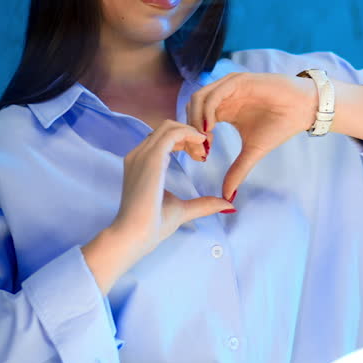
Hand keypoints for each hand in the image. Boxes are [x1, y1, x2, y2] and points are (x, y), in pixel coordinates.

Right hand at [109, 119, 235, 259]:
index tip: (200, 155)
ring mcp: (143, 154)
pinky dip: (189, 133)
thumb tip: (228, 205)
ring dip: (191, 133)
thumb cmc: (152, 225)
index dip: (184, 140)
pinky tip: (201, 144)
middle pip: (167, 128)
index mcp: (141, 163)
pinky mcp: (151, 158)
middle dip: (189, 134)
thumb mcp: (182, 210)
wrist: (134, 235)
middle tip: (204, 152)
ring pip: (169, 126)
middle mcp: (139, 154)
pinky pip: (172, 133)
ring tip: (203, 151)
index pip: (162, 139)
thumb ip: (202, 204)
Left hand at [186, 72, 317, 200]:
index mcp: (223, 110)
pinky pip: (215, 93)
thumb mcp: (253, 151)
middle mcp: (223, 96)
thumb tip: (227, 197)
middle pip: (192, 108)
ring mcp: (229, 87)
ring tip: (204, 141)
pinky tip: (210, 127)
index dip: (193, 139)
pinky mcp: (239, 81)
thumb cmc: (279, 126)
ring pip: (199, 98)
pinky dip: (208, 109)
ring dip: (196, 119)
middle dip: (190, 130)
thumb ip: (238, 170)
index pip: (196, 120)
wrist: (303, 110)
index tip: (202, 158)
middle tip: (201, 151)